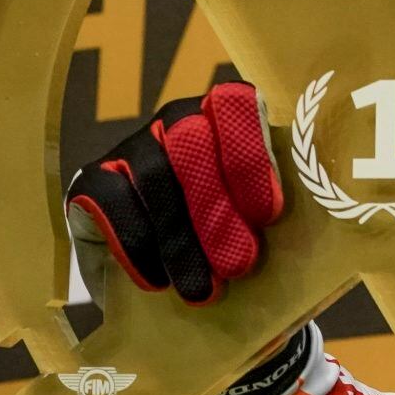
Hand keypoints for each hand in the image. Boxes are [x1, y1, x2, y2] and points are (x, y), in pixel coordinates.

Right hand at [66, 80, 284, 305]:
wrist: (170, 276)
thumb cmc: (230, 242)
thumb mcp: (258, 225)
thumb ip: (273, 216)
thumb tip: (301, 235)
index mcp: (228, 117)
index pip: (237, 105)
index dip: (251, 154)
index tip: (268, 214)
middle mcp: (177, 120)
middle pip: (191, 142)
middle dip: (217, 208)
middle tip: (240, 265)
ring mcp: (132, 146)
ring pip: (155, 177)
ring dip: (182, 239)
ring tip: (204, 290)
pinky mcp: (93, 180)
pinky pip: (112, 203)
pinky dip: (138, 246)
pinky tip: (158, 282)